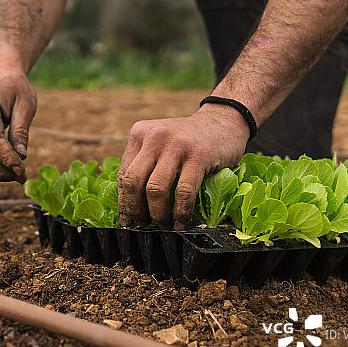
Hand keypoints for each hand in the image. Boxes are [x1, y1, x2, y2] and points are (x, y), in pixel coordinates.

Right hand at [0, 73, 36, 182]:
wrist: (2, 77)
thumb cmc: (17, 89)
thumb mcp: (26, 106)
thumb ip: (21, 131)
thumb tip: (21, 157)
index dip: (6, 157)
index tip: (22, 170)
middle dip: (1, 169)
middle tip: (21, 177)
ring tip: (16, 176)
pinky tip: (7, 171)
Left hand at [117, 106, 250, 229]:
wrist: (224, 121)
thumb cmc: (189, 139)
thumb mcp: (160, 142)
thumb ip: (145, 163)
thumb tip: (130, 203)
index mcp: (140, 133)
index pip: (123, 174)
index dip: (123, 201)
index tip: (126, 219)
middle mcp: (155, 136)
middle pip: (133, 181)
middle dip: (135, 209)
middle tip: (142, 224)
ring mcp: (176, 145)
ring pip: (155, 189)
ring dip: (158, 214)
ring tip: (163, 225)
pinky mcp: (199, 156)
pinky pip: (183, 192)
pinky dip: (181, 212)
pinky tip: (181, 222)